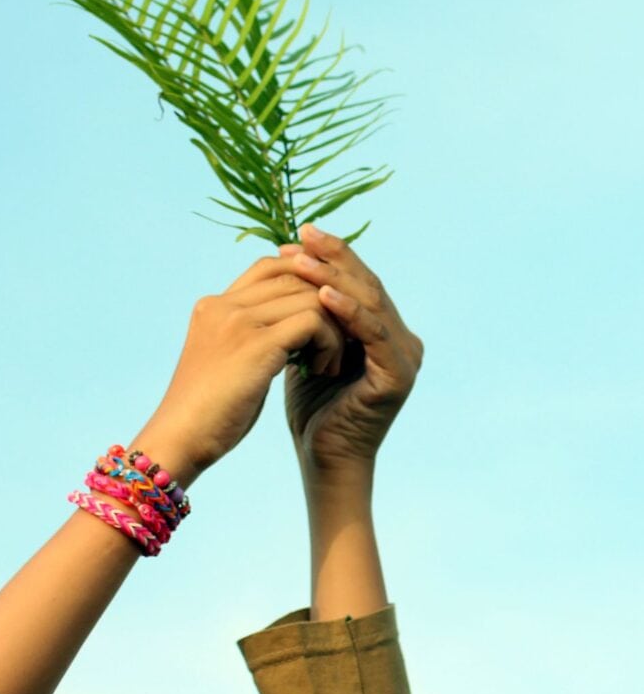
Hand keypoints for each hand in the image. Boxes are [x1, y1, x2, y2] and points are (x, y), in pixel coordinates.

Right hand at [147, 255, 343, 480]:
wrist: (181, 441)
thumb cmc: (207, 413)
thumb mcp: (227, 362)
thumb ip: (250, 337)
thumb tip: (290, 331)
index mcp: (213, 306)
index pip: (269, 266)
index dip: (303, 280)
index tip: (325, 310)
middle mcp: (223, 305)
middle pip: (294, 274)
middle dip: (326, 303)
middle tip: (336, 339)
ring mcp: (238, 321)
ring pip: (310, 296)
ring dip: (332, 327)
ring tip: (328, 361)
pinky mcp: (257, 344)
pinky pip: (313, 320)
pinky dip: (329, 342)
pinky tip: (322, 369)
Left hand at [280, 225, 423, 476]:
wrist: (322, 460)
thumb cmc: (311, 408)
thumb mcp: (309, 348)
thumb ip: (312, 312)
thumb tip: (288, 265)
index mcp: (384, 331)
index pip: (358, 281)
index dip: (330, 256)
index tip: (295, 236)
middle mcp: (402, 338)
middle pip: (367, 284)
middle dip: (333, 257)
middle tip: (302, 233)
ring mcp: (406, 355)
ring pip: (370, 302)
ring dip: (334, 278)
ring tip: (302, 259)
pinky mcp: (400, 374)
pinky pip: (372, 334)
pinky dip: (348, 312)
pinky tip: (322, 295)